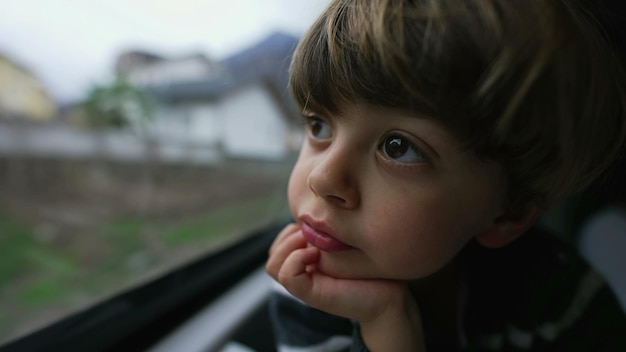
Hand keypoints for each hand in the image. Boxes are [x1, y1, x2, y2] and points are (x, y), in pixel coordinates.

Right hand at [266, 223, 425, 350]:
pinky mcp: (312, 295)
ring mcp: (306, 285)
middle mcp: (303, 274)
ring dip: (288, 248)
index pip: (278, 245)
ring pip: (273, 266)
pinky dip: (295, 260)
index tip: (312, 227)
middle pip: (272, 255)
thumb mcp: (344, 241)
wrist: (391, 296)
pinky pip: (286, 276)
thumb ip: (326, 232)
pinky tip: (315, 254)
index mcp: (307, 262)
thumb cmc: (373, 267)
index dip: (288, 231)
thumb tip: (312, 213)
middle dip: (286, 237)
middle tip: (309, 233)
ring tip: (311, 244)